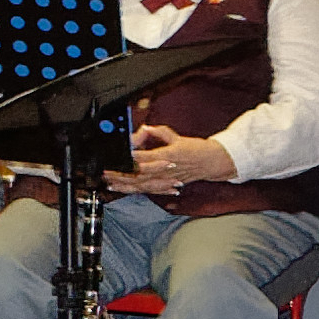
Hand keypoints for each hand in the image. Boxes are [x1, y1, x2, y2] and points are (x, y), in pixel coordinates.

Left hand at [114, 125, 236, 196]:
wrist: (213, 163)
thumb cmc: (197, 149)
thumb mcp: (179, 137)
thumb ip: (160, 132)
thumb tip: (146, 128)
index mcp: (168, 155)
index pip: (145, 157)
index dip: (129, 157)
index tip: (116, 156)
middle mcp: (165, 170)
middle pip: (139, 174)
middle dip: (121, 174)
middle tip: (105, 172)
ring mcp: (166, 179)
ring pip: (141, 184)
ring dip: (123, 184)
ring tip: (108, 182)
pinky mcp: (166, 185)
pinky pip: (147, 190)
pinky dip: (133, 190)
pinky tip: (121, 189)